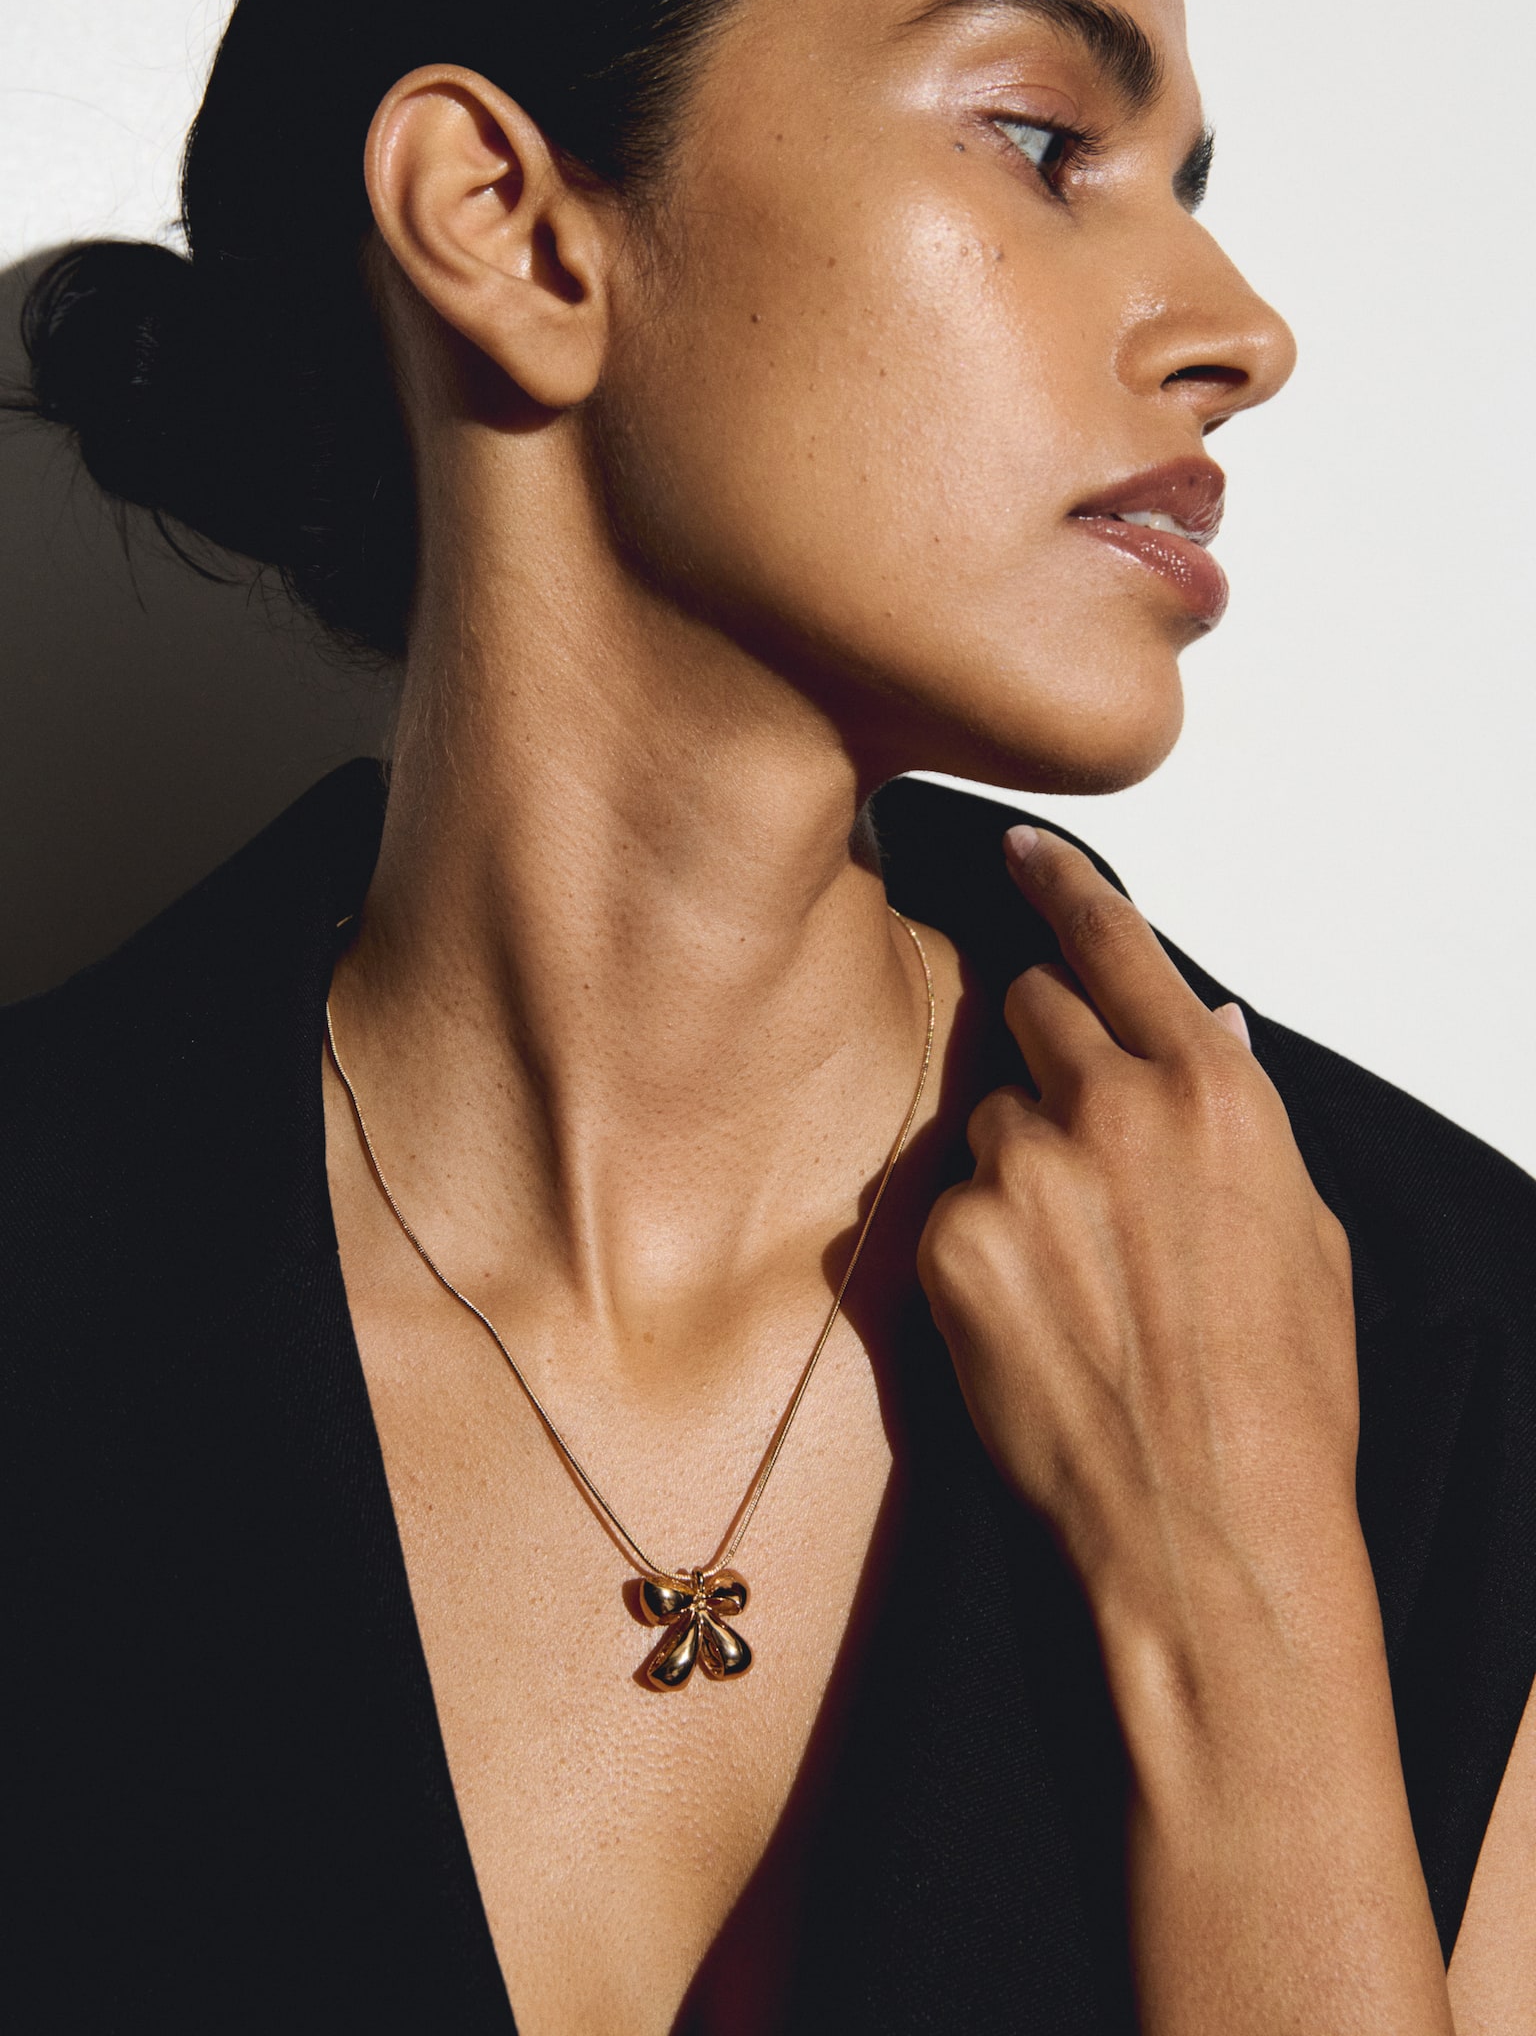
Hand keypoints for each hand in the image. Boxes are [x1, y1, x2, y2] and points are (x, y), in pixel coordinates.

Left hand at [918, 823, 1357, 1631]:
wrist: (1212, 1529)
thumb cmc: (1283, 1396)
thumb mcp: (1306, 1232)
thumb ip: (1241, 1112)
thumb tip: (1206, 1024)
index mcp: (1212, 1092)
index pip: (1118, 942)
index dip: (1065, 886)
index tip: (1024, 851)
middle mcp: (1111, 1107)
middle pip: (1028, 1008)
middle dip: (1045, 1053)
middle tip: (1077, 1145)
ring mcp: (1022, 1170)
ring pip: (987, 1120)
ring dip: (1017, 1167)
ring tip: (1077, 1278)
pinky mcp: (954, 1242)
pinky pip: (952, 1209)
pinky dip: (981, 1249)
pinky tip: (1035, 1322)